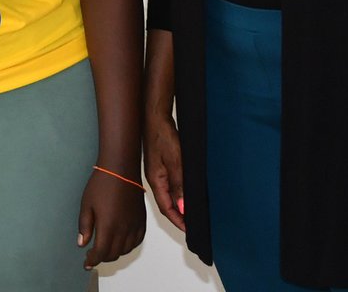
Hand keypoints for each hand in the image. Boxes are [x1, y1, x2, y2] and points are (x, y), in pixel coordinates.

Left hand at [77, 168, 145, 268]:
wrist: (121, 170)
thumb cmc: (101, 184)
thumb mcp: (86, 205)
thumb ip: (85, 226)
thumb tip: (82, 244)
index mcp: (108, 226)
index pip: (101, 252)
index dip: (93, 260)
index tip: (86, 263)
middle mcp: (124, 229)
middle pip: (114, 254)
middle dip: (102, 258)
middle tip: (93, 256)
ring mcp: (134, 226)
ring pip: (126, 250)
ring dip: (115, 253)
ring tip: (105, 249)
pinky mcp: (141, 221)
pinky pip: (137, 241)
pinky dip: (128, 246)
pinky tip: (120, 243)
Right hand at [143, 112, 185, 231]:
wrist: (154, 117)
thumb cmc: (163, 136)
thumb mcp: (176, 161)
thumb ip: (180, 185)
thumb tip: (183, 207)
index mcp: (156, 180)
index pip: (166, 208)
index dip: (178, 221)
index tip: (190, 230)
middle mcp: (154, 179)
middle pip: (166, 203)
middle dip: (178, 216)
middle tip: (193, 226)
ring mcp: (156, 172)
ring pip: (168, 195)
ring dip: (179, 205)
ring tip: (191, 213)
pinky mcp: (160, 165)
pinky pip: (169, 185)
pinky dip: (178, 193)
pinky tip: (186, 193)